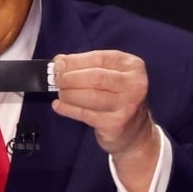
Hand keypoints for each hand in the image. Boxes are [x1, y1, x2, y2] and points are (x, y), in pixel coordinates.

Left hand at [51, 50, 160, 191]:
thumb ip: (88, 66)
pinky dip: (68, 109)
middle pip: (95, 77)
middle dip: (70, 78)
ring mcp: (127, 105)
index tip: (59, 63)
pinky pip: (85, 114)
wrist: (135, 133)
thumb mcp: (111, 77)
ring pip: (90, 96)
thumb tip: (60, 61)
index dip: (75, 60)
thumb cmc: (119, 99)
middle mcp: (134, 85)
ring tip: (60, 93)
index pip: (100, 58)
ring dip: (68, 93)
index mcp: (133, 66)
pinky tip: (58, 105)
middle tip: (57, 80)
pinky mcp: (115, 123)